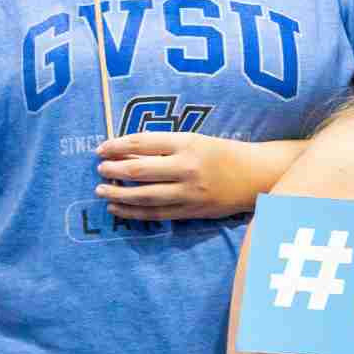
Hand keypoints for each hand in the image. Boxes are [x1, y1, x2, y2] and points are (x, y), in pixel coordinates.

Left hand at [96, 132, 255, 220]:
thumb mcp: (195, 140)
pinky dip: (133, 212)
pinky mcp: (191, 211)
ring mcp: (189, 192)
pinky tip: (117, 208)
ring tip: (100, 191)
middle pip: (139, 170)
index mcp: (187, 143)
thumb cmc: (221, 152)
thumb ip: (164, 147)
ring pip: (144, 196)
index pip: (143, 142)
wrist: (254, 175)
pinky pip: (156, 213)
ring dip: (118, 194)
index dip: (117, 145)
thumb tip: (125, 152)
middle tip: (99, 168)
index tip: (101, 148)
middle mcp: (187, 167)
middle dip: (114, 170)